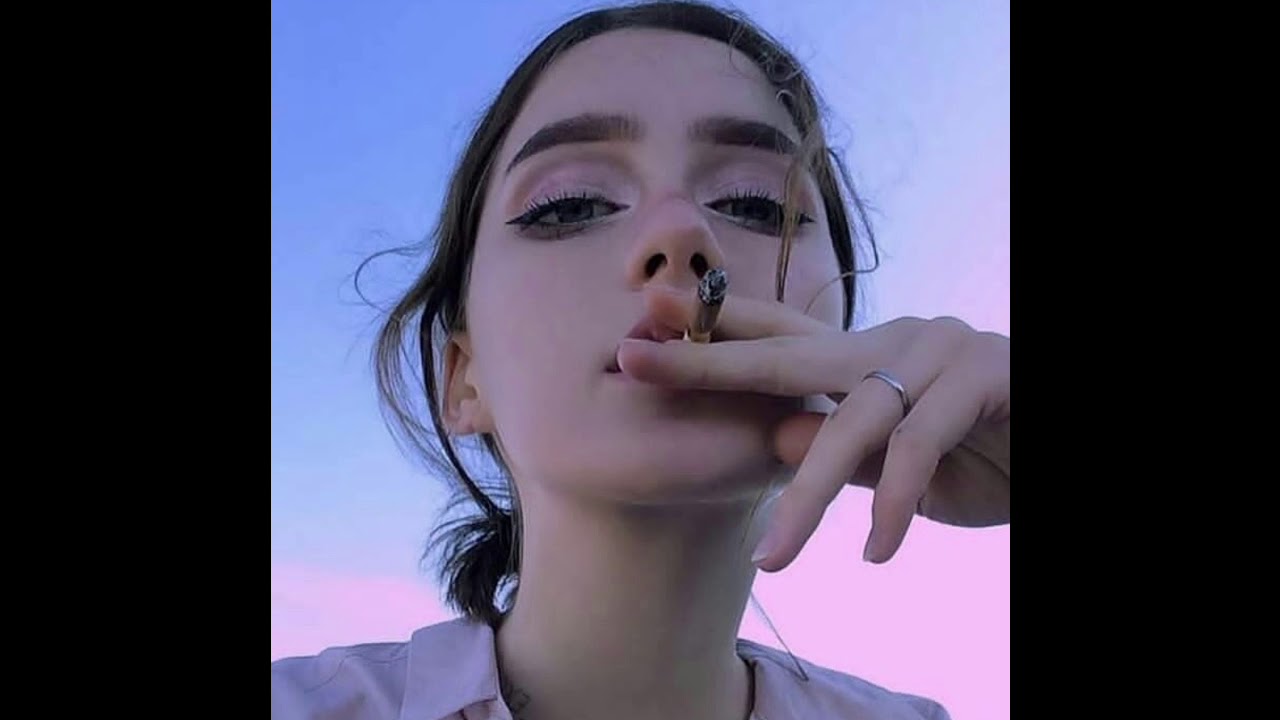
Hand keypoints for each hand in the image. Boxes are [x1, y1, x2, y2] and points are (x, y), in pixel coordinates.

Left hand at [615, 286, 1008, 570]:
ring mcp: (940, 351)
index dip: (711, 329)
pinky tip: (877, 552)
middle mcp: (894, 341)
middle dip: (709, 361)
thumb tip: (776, 440)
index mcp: (867, 358)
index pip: (778, 338)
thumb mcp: (899, 469)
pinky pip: (921, 445)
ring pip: (854, 419)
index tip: (643, 320)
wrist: (1063, 455)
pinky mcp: (986, 376)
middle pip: (788, 352)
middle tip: (636, 363)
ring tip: (773, 559)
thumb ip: (841, 452)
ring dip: (809, 496)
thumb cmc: (987, 458)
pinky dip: (895, 503)